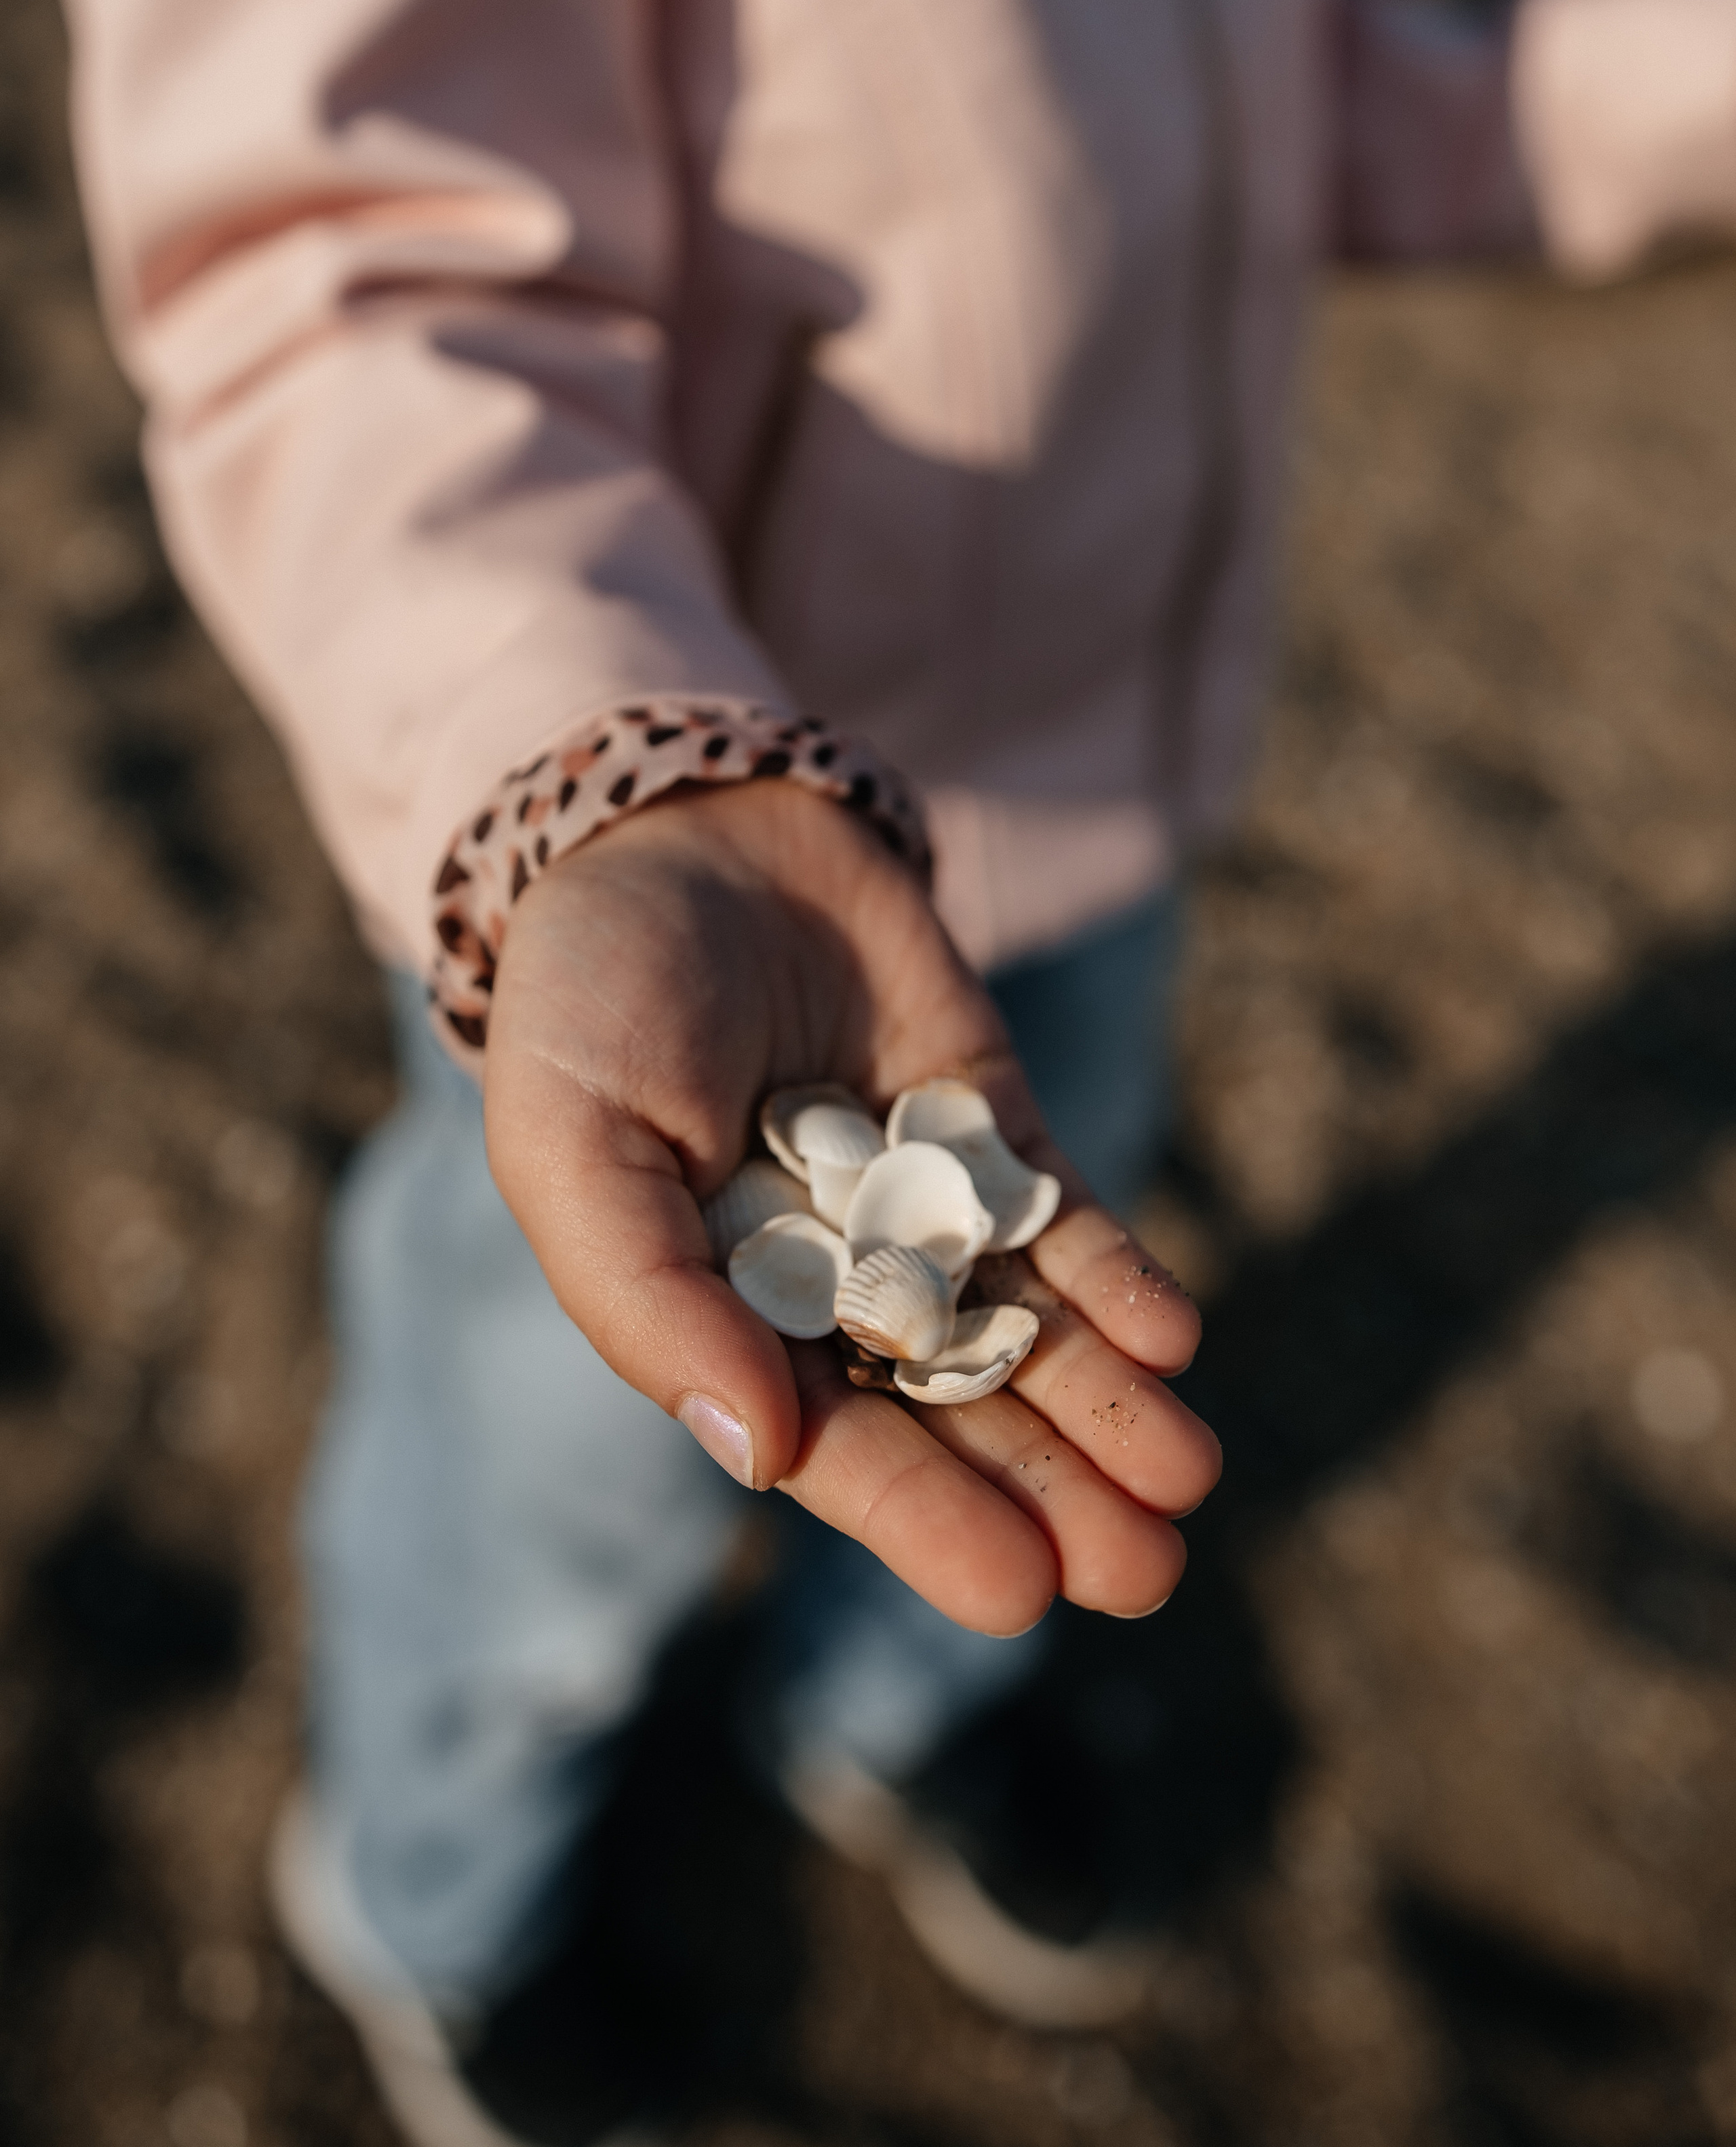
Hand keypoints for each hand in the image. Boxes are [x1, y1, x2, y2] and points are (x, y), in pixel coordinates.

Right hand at [484, 781, 1219, 1635]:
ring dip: (1109, 1405)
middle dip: (1051, 1490)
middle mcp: (833, 1278)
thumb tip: (762, 1455)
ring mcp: (921, 1197)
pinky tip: (1171, 1337)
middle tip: (1148, 1577)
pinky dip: (1116, 1273)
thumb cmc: (589, 996)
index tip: (1017, 1595)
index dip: (923, 1517)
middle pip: (956, 1406)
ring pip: (1028, 1325)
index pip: (834, 1439)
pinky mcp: (988, 1116)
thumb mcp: (572, 1144)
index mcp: (723, 1312)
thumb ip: (649, 1298)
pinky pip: (1060, 1210)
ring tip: (1192, 1482)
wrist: (677, 822)